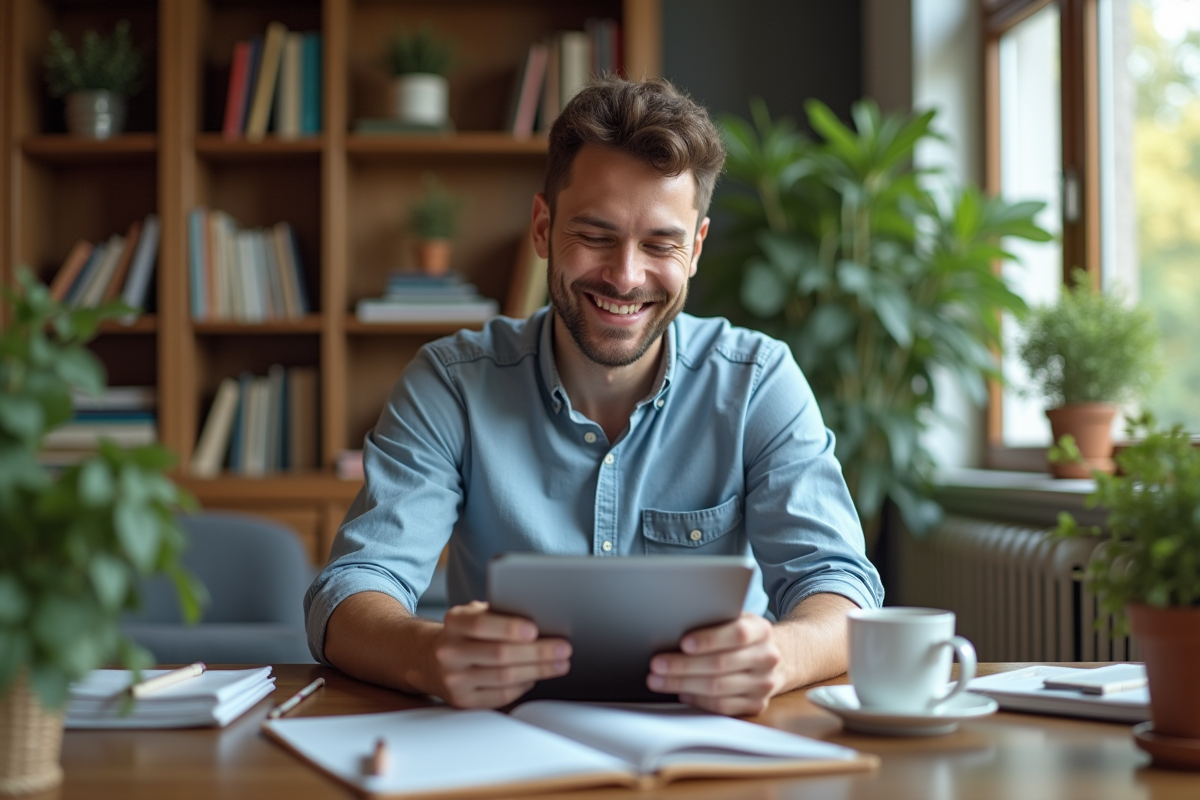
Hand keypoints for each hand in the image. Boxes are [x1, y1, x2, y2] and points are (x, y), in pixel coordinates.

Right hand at [430, 601, 570, 707]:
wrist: (431, 659)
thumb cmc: (466, 633)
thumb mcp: (474, 614)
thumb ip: (499, 614)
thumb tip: (542, 619)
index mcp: (454, 622)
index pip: (481, 624)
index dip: (509, 628)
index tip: (535, 629)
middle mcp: (449, 651)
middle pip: (499, 654)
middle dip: (537, 652)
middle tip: (563, 649)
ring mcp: (454, 679)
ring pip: (504, 677)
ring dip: (537, 671)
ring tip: (559, 664)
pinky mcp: (463, 701)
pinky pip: (501, 695)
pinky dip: (523, 686)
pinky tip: (535, 677)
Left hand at [646, 612, 785, 715]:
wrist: (776, 657)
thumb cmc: (742, 635)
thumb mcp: (735, 619)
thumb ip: (715, 621)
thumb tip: (674, 625)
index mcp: (761, 630)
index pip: (737, 634)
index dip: (709, 639)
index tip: (683, 643)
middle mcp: (767, 657)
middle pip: (721, 664)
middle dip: (683, 665)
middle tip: (657, 664)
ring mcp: (764, 684)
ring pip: (718, 688)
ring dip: (683, 685)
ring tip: (658, 680)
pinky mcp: (757, 704)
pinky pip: (722, 706)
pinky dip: (698, 700)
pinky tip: (681, 693)